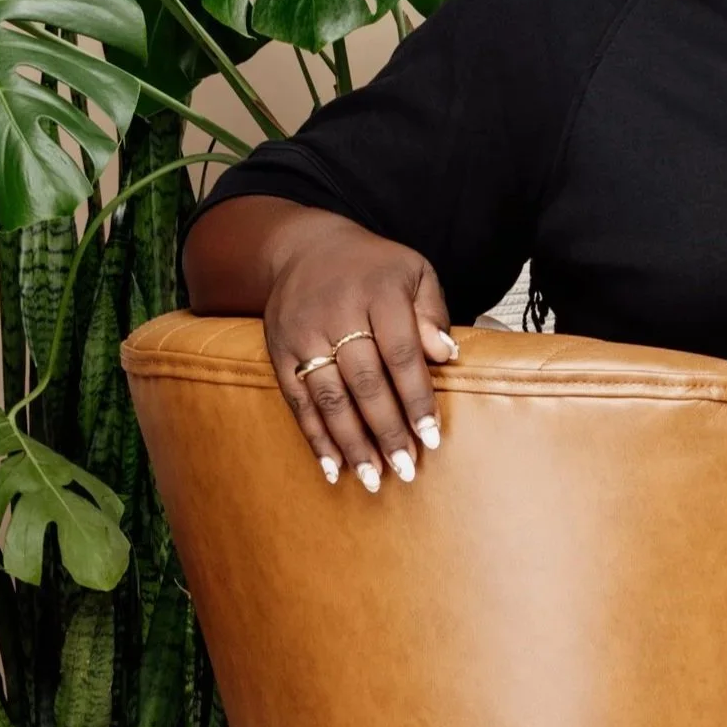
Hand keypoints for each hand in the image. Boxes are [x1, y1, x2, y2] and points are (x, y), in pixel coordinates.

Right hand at [261, 210, 458, 491]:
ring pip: (330, 398)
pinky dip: (316, 438)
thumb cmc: (374, 268)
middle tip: (407, 469)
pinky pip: (298, 402)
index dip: (416, 397)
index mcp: (379, 293)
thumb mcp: (414, 273)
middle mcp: (337, 314)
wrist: (305, 248)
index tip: (431, 436)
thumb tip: (446, 355)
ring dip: (352, 444)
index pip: (401, 353)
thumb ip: (431, 312)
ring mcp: (304, 334)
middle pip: (365, 382)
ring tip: (374, 479)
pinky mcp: (280, 351)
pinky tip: (334, 468)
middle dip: (387, 430)